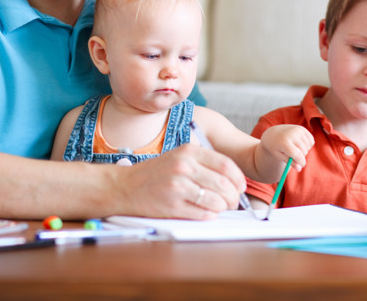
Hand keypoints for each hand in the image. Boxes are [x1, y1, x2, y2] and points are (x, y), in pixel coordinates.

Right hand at [117, 144, 245, 219]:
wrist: (125, 186)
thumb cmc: (155, 173)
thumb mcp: (179, 157)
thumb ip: (204, 164)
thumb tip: (233, 180)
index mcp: (188, 151)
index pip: (225, 164)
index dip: (238, 178)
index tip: (241, 187)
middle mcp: (184, 166)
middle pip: (224, 184)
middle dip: (234, 196)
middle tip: (234, 202)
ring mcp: (177, 186)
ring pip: (216, 200)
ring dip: (223, 207)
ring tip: (220, 208)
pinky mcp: (172, 205)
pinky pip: (202, 213)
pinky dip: (210, 215)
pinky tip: (207, 213)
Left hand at [259, 124, 313, 172]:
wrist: (274, 133)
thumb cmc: (275, 147)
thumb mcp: (279, 156)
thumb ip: (289, 162)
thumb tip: (299, 169)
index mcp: (284, 142)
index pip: (297, 155)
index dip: (301, 162)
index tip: (301, 166)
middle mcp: (292, 134)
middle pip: (303, 151)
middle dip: (301, 157)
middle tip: (294, 157)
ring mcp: (298, 130)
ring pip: (307, 147)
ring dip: (304, 151)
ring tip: (295, 149)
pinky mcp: (302, 129)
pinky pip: (311, 141)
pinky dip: (307, 145)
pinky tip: (299, 144)